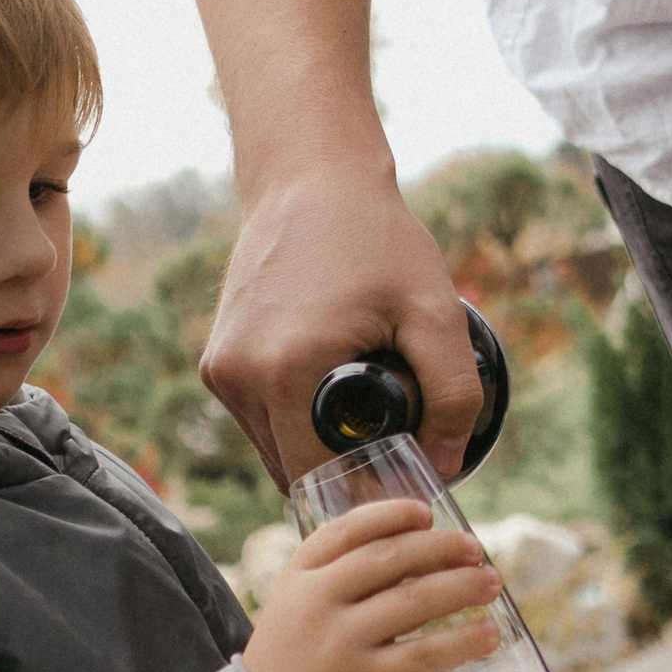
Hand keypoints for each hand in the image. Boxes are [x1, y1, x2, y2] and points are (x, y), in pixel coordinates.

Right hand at [201, 170, 484, 488]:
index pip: (320, 480)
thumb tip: (445, 465)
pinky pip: (262, 419)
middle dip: (347, 473)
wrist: (312, 179)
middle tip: (400, 446)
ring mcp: (220, 372)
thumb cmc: (378, 240)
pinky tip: (337, 388)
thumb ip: (454, 394)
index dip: (368, 492)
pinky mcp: (217, 362)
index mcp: (285, 372)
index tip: (410, 483)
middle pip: (295, 471)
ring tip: (371, 409)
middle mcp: (239, 378)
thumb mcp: (435, 312)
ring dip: (319, 448)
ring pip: (274, 450)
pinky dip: (298, 421)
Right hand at [241, 497, 504, 671]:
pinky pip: (426, 652)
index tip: (426, 511)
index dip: (391, 515)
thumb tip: (420, 553)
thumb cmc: (295, 664)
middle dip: (440, 548)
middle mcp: (318, 601)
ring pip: (415, 601)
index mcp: (300, 575)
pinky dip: (464, 641)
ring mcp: (342, 641)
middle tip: (475, 549)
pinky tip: (490, 635)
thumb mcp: (298, 608)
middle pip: (390, 558)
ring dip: (462, 587)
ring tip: (491, 584)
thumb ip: (341, 580)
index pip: (348, 529)